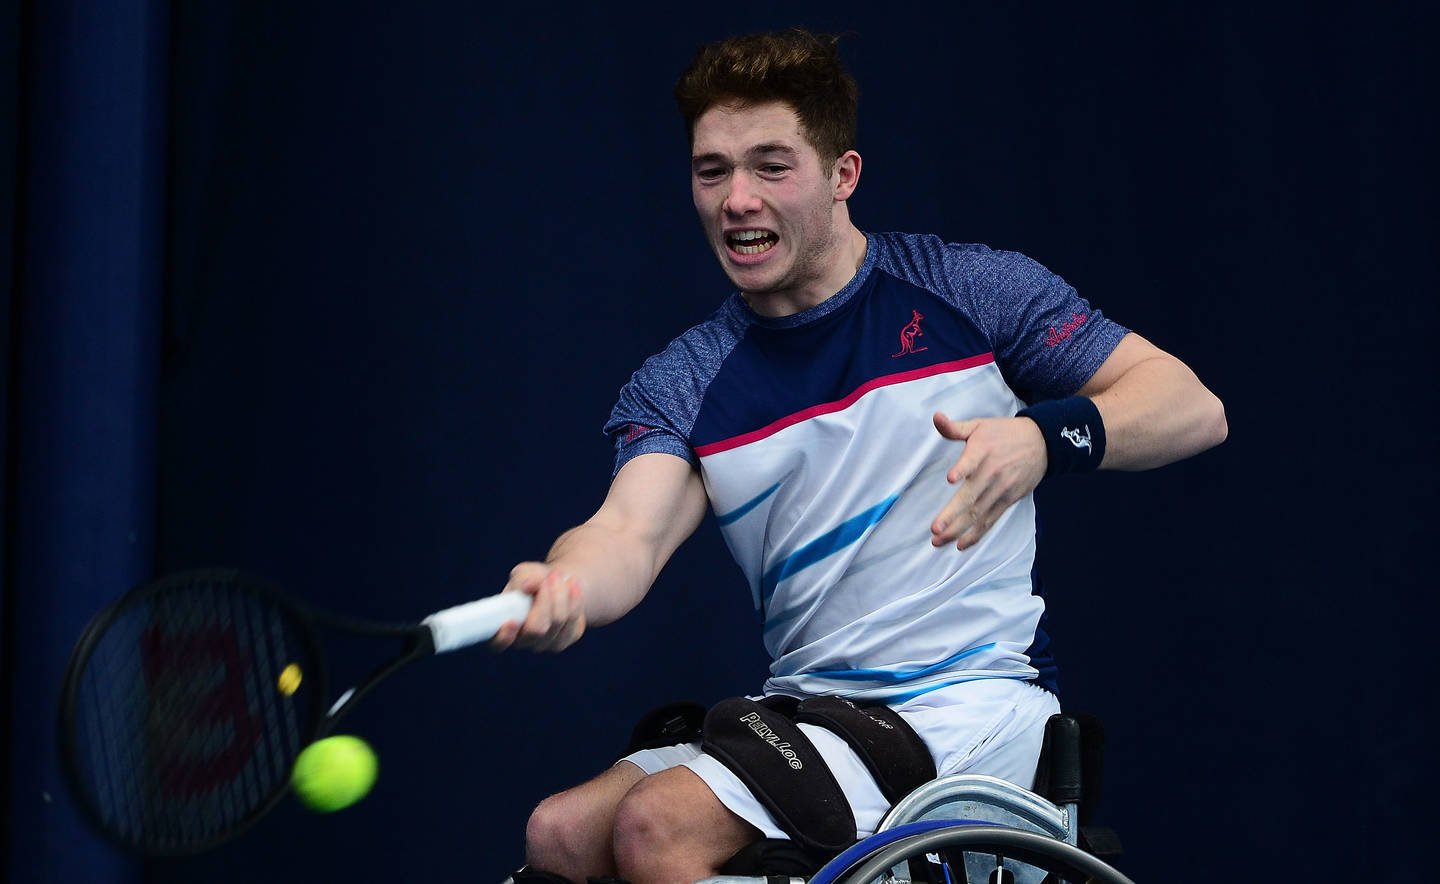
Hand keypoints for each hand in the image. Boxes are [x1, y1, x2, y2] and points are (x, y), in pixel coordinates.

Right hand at [487, 562, 586, 652]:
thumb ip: (522, 579)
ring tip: (561, 576)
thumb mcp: (524, 573)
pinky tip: (574, 587)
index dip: (504, 636)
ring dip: (562, 595)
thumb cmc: (533, 579)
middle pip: (536, 629)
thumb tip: (528, 585)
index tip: (511, 621)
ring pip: (557, 623)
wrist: (556, 582)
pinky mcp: (565, 639)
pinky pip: (573, 623)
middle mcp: (523, 640)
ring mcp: (545, 644)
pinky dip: (575, 601)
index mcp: (503, 626)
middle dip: (545, 600)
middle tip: (550, 577)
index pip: (497, 643)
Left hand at [930, 413, 1046, 549]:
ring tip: (938, 540)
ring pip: (978, 514)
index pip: (972, 460)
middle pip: (971, 497)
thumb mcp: (980, 425)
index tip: (951, 478)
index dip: (962, 468)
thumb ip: (955, 428)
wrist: (1042, 442)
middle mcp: (993, 472)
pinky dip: (976, 534)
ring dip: (958, 529)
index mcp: (983, 451)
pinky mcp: (1008, 500)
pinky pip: (990, 520)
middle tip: (935, 528)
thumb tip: (936, 417)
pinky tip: (960, 544)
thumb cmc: (1004, 434)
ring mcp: (1001, 489)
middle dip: (952, 515)